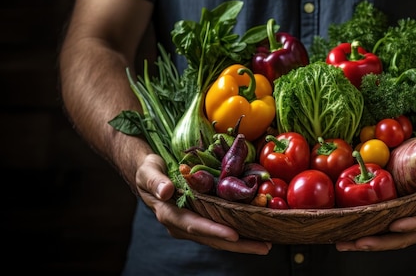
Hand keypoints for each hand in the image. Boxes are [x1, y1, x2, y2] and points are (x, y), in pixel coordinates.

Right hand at [135, 154, 272, 254]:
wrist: (148, 176)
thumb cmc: (148, 171)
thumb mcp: (147, 172)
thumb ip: (155, 181)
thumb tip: (166, 191)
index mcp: (169, 214)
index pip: (193, 225)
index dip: (213, 230)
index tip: (233, 234)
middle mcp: (181, 225)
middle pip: (212, 238)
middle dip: (238, 244)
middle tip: (263, 246)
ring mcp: (191, 225)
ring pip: (218, 239)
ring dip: (242, 243)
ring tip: (266, 243)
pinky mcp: (200, 220)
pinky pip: (220, 229)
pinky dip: (238, 232)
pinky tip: (255, 231)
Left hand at [335, 166, 415, 250]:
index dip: (411, 225)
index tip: (394, 225)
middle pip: (403, 238)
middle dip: (379, 242)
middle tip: (356, 241)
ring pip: (392, 238)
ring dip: (369, 241)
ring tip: (346, 242)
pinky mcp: (408, 220)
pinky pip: (389, 230)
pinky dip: (371, 232)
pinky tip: (352, 233)